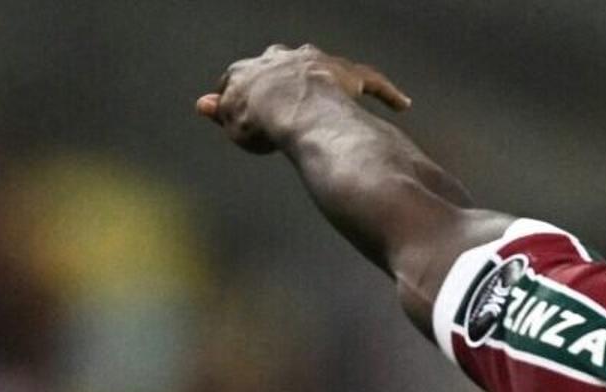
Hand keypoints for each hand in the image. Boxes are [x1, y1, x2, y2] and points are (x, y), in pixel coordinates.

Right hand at [197, 44, 408, 152]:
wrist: (294, 107)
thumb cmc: (261, 121)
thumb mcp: (233, 121)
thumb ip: (221, 110)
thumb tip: (203, 104)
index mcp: (253, 68)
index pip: (245, 76)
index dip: (246, 94)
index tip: (250, 107)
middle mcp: (285, 57)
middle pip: (284, 64)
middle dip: (285, 78)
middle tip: (288, 98)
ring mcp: (318, 62)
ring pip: (326, 67)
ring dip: (328, 78)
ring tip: (335, 97)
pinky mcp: (348, 73)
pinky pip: (372, 81)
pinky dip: (387, 92)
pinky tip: (402, 104)